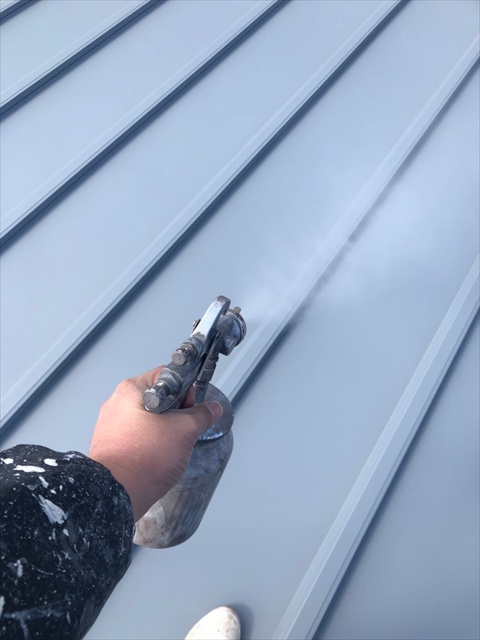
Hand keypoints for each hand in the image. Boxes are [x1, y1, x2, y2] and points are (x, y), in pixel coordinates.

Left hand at [88, 366, 222, 521]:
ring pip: (150, 421)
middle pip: (159, 399)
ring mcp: (113, 427)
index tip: (192, 406)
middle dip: (177, 414)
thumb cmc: (140, 460)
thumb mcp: (184, 431)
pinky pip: (139, 439)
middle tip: (182, 430)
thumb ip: (201, 415)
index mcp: (131, 391)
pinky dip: (152, 446)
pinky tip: (158, 459)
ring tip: (169, 448)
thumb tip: (211, 409)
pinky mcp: (113, 447)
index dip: (186, 389)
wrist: (116, 495)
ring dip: (165, 432)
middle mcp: (118, 405)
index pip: (166, 375)